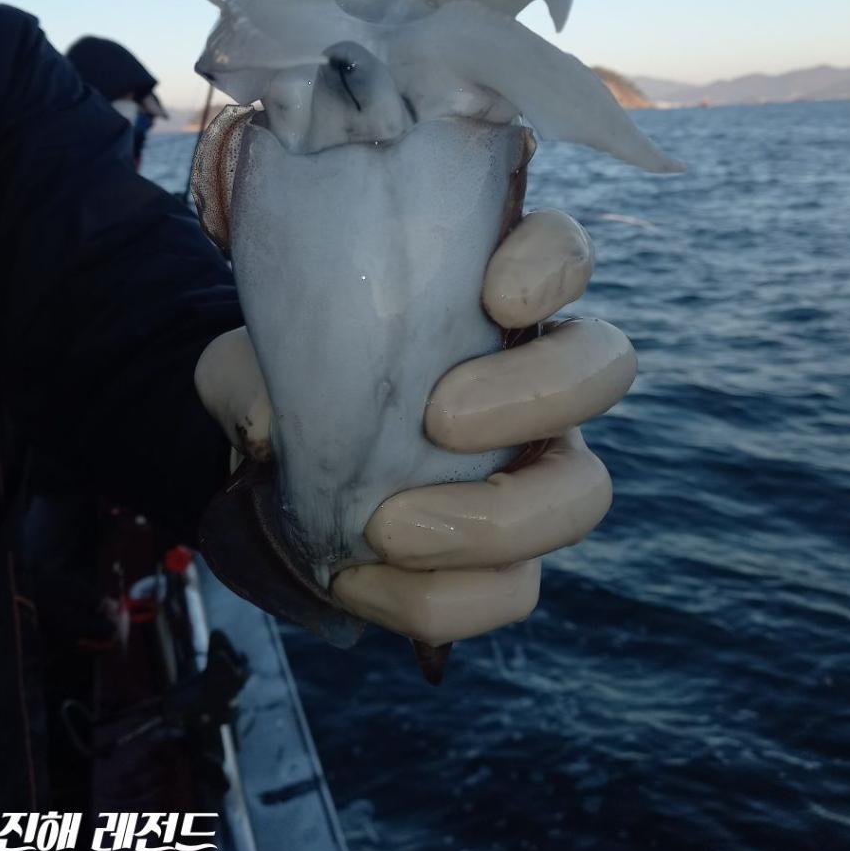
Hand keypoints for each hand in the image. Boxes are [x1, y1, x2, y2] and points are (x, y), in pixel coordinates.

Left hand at [194, 210, 635, 647]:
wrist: (265, 475)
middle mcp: (532, 378)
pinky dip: (440, 598)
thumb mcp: (243, 363)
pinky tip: (357, 579)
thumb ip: (250, 374)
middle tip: (440, 417)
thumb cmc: (279, 384)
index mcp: (486, 300)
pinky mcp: (507, 560)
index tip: (496, 295)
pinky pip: (515, 591)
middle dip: (538, 392)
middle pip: (606, 366)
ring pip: (584, 491)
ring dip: (496, 519)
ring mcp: (533, 470)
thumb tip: (275, 423)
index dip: (553, 266)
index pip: (562, 252)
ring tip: (386, 528)